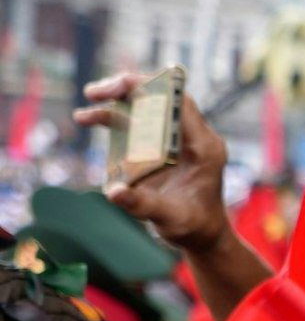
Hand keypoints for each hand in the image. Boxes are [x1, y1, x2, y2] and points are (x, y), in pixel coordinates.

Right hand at [75, 72, 233, 252]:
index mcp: (204, 147)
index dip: (151, 87)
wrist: (202, 236)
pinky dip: (116, 121)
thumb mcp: (170, 218)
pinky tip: (92, 121)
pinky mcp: (163, 148)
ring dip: (115, 106)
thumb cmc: (194, 227)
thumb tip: (113, 192)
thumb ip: (143, 205)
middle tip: (94, 93)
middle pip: (161, 99)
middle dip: (126, 90)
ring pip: (146, 110)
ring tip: (84, 116)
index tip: (120, 84)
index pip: (180, 103)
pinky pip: (140, 125)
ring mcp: (177, 141)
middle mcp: (192, 138)